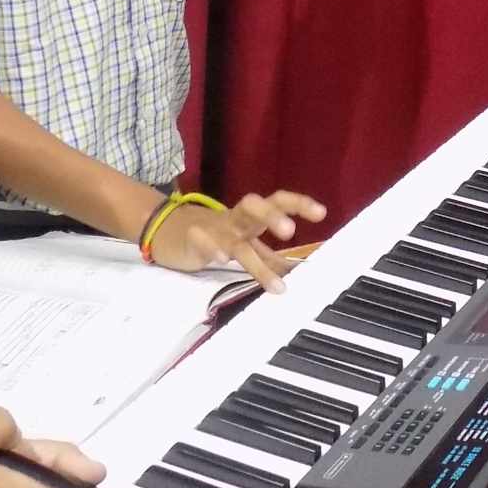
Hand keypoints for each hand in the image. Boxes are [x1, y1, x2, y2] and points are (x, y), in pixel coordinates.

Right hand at [151, 190, 327, 292]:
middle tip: (289, 231)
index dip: (298, 204)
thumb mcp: (245, 245)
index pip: (277, 202)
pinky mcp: (192, 239)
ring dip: (254, 260)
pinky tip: (220, 258)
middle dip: (271, 216)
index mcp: (250, 218)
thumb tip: (298, 270)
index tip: (322, 213)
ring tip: (275, 285)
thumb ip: (270, 257)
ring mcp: (213, 228)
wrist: (165, 229)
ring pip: (234, 237)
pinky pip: (201, 241)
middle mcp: (235, 220)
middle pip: (254, 207)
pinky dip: (211, 248)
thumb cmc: (212, 235)